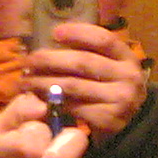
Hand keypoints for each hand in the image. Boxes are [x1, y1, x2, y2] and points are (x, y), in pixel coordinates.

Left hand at [24, 23, 147, 145]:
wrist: (131, 124)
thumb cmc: (111, 90)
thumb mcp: (109, 68)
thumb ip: (89, 53)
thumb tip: (51, 41)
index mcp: (127, 58)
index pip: (103, 39)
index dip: (78, 33)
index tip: (55, 32)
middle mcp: (128, 76)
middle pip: (83, 62)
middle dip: (50, 59)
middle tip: (28, 61)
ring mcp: (121, 99)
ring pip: (73, 85)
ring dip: (44, 82)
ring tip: (26, 81)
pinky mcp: (109, 119)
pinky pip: (74, 106)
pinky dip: (53, 102)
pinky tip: (39, 99)